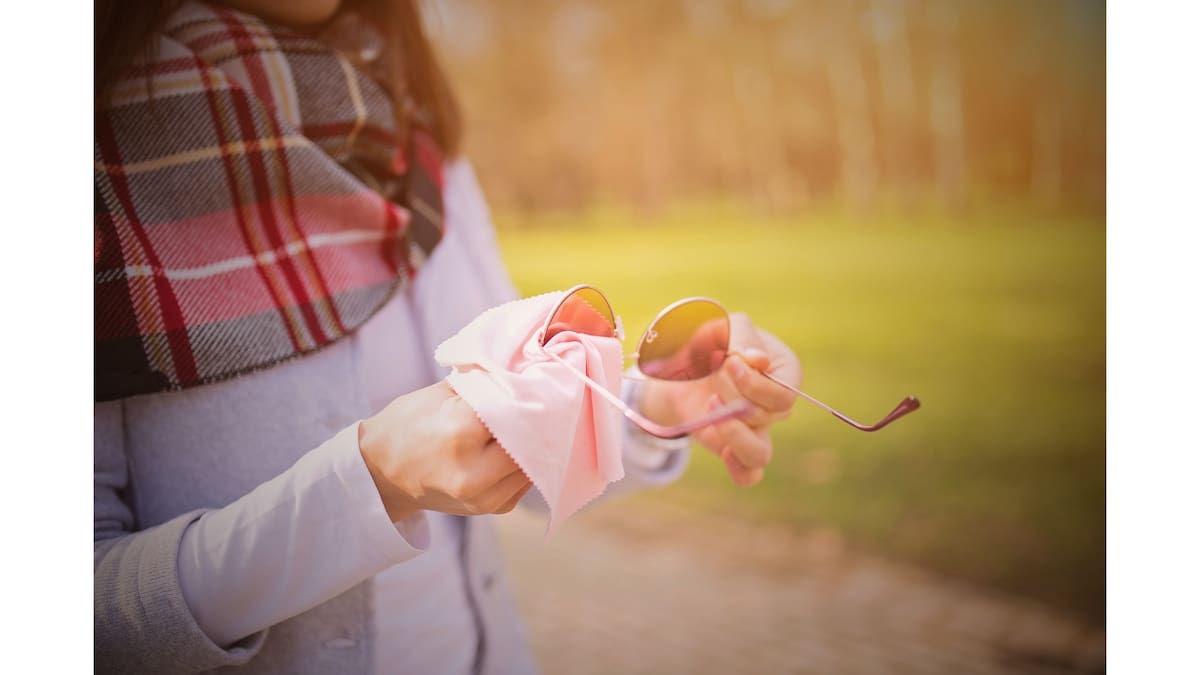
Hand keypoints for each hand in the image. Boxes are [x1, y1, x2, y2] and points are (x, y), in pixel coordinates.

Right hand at [358, 380, 532, 520]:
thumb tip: (528, 373)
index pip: (516, 407)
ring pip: (536, 460)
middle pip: (532, 437)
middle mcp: (475, 471)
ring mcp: (485, 496)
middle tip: (546, 397)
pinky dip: (528, 460)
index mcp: (460, 432)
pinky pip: (527, 479)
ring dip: (537, 440)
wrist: (380, 473)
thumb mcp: (442, 393)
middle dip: (538, 417)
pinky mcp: (493, 508)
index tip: (540, 378)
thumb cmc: (408, 424)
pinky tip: (518, 444)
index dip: (531, 391)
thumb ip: (486, 383)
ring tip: (533, 420)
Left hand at [640, 313, 799, 485]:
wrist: (680, 364)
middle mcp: (776, 405)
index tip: (726, 363)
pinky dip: (739, 470)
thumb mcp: (722, 327)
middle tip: (710, 373)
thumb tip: (759, 362)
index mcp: (785, 371)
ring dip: (734, 434)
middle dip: (734, 396)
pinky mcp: (735, 447)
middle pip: (768, 417)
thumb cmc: (709, 340)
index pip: (784, 394)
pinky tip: (724, 452)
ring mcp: (758, 429)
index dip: (754, 384)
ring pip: (761, 453)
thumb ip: (740, 338)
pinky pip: (749, 474)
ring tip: (711, 407)